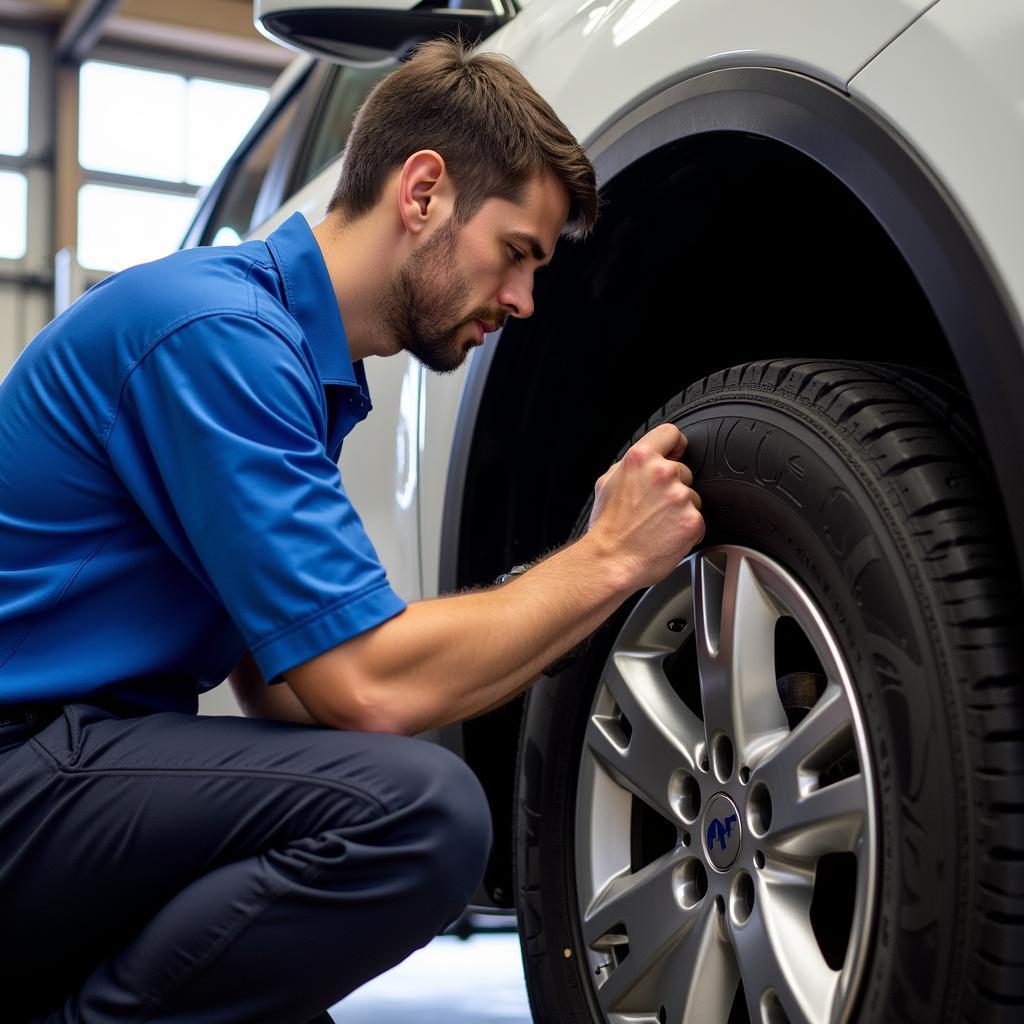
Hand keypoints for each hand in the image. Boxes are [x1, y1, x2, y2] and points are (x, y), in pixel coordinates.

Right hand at [587, 423, 703, 589]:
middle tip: (652, 506)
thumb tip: (646, 461)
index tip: (673, 456)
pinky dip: (686, 530)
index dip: (673, 446)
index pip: (671, 433)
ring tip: (657, 524)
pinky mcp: (693, 521)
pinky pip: (698, 521)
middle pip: (683, 469)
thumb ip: (630, 465)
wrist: (611, 561)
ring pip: (692, 496)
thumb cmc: (607, 527)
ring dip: (680, 509)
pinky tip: (666, 536)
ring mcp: (680, 497)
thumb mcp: (607, 483)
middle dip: (672, 486)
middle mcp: (663, 473)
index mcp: (640, 458)